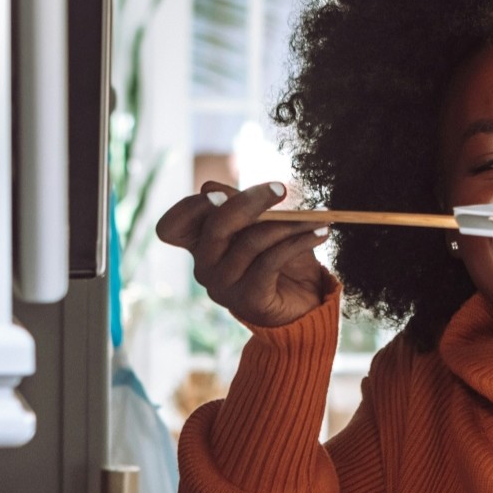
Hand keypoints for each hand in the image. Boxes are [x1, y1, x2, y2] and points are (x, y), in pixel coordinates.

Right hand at [155, 181, 332, 328]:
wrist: (303, 305)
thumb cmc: (279, 259)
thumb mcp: (260, 226)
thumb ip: (238, 206)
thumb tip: (211, 186)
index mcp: (200, 246)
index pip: (171, 228)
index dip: (189, 208)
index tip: (221, 195)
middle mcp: (204, 268)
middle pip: (216, 225)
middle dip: (250, 201)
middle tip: (281, 189)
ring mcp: (224, 287)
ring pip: (251, 242)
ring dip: (288, 224)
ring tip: (317, 218)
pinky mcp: (249, 300)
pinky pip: (271, 261)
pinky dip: (299, 242)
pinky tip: (320, 234)